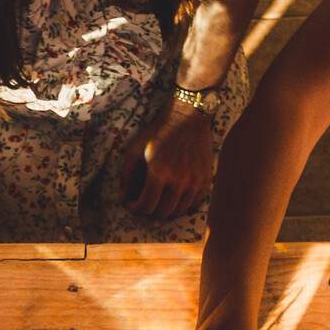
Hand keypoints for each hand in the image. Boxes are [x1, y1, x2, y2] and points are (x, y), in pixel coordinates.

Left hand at [124, 100, 214, 219]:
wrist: (189, 116)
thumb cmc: (158, 131)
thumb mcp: (135, 149)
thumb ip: (127, 176)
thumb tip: (123, 197)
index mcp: (159, 173)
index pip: (146, 206)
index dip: (135, 209)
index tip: (132, 204)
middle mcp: (179, 181)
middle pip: (162, 212)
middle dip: (150, 211)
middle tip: (145, 203)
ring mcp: (195, 181)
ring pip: (178, 211)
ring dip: (166, 210)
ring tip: (159, 202)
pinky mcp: (205, 179)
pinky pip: (193, 203)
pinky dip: (182, 205)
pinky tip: (174, 198)